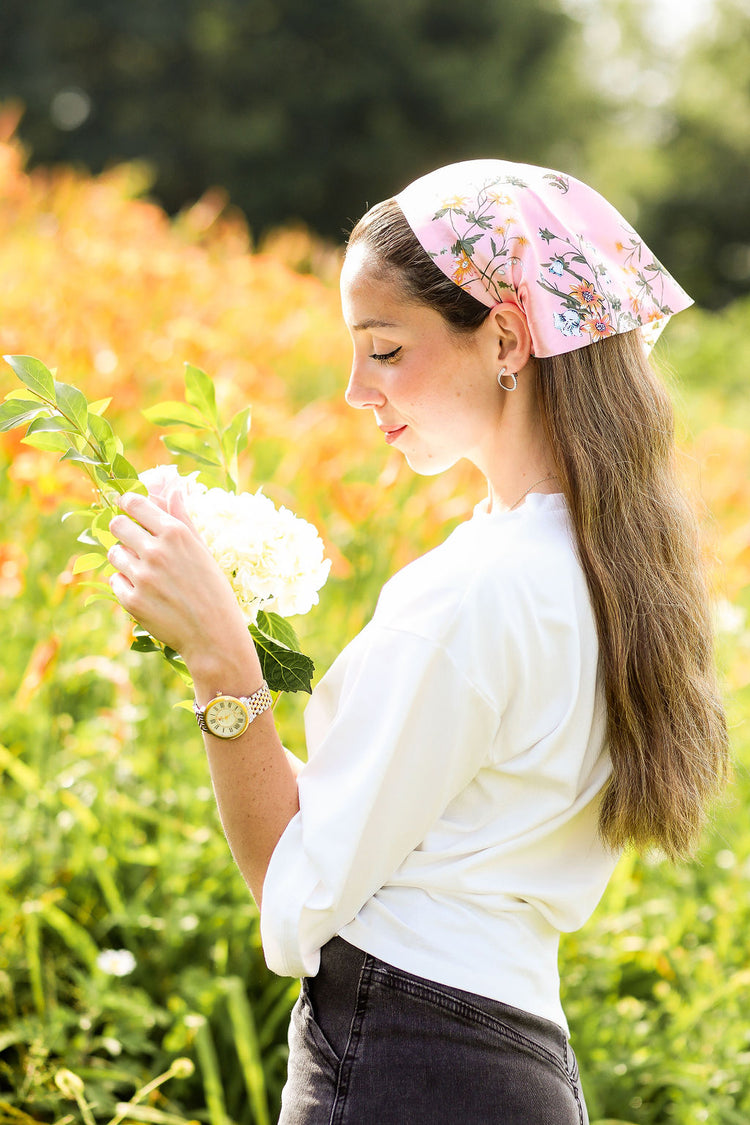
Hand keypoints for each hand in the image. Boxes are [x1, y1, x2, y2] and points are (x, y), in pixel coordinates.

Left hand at [108, 491, 251, 666]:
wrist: (213, 635)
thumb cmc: (212, 590)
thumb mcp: (202, 549)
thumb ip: (182, 517)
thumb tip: (175, 488)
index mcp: (175, 534)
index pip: (134, 504)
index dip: (127, 504)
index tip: (127, 507)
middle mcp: (156, 552)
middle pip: (116, 525)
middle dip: (122, 530)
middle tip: (134, 541)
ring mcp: (142, 577)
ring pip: (113, 553)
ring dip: (124, 558)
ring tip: (144, 571)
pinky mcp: (131, 601)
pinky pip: (115, 580)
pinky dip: (126, 584)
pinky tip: (146, 592)